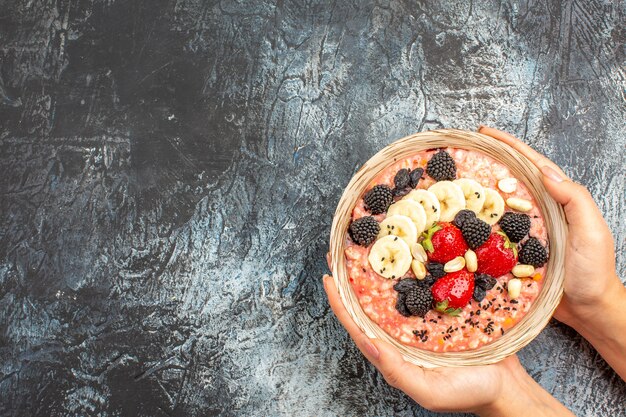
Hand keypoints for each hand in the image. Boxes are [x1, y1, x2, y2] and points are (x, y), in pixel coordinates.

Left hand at [322, 274, 573, 415]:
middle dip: (355, 277)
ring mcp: (423, 320)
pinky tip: (413, 251)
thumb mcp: (429, 391)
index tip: (329, 277)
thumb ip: (396, 370)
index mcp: (393, 352)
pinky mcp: (443, 310)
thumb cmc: (468, 394)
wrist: (508, 388)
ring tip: (371, 243)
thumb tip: (366, 341)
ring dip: (383, 268)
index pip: (358, 325)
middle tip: (343, 249)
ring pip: (396, 290)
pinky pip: (425, 287)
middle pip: (371, 302)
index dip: (341, 302)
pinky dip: (416, 269)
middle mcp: (403, 334)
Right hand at [477, 126, 621, 327]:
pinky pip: (490, 235)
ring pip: (496, 206)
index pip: (531, 165)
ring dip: (476, 193)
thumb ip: (574, 200)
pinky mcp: (512, 253)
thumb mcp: (591, 231)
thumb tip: (545, 173)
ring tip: (452, 183)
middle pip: (509, 180)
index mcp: (556, 201)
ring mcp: (523, 233)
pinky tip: (457, 224)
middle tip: (460, 152)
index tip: (484, 134)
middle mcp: (538, 212)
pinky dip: (473, 226)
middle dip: (486, 163)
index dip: (509, 147)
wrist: (588, 310)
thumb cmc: (593, 271)